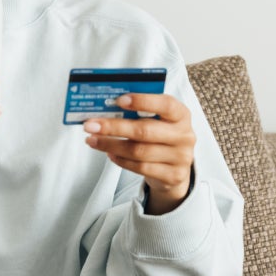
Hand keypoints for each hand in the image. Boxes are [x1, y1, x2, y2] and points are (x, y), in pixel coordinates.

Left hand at [84, 93, 195, 215]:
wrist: (176, 168)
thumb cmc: (161, 136)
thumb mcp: (158, 120)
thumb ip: (139, 112)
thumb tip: (106, 105)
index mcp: (181, 115)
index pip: (165, 104)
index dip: (142, 101)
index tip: (118, 100)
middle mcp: (184, 135)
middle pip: (145, 130)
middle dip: (114, 127)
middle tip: (90, 125)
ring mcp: (180, 157)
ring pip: (139, 151)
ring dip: (111, 145)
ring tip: (92, 140)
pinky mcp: (172, 176)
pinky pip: (140, 168)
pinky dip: (121, 160)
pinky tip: (109, 153)